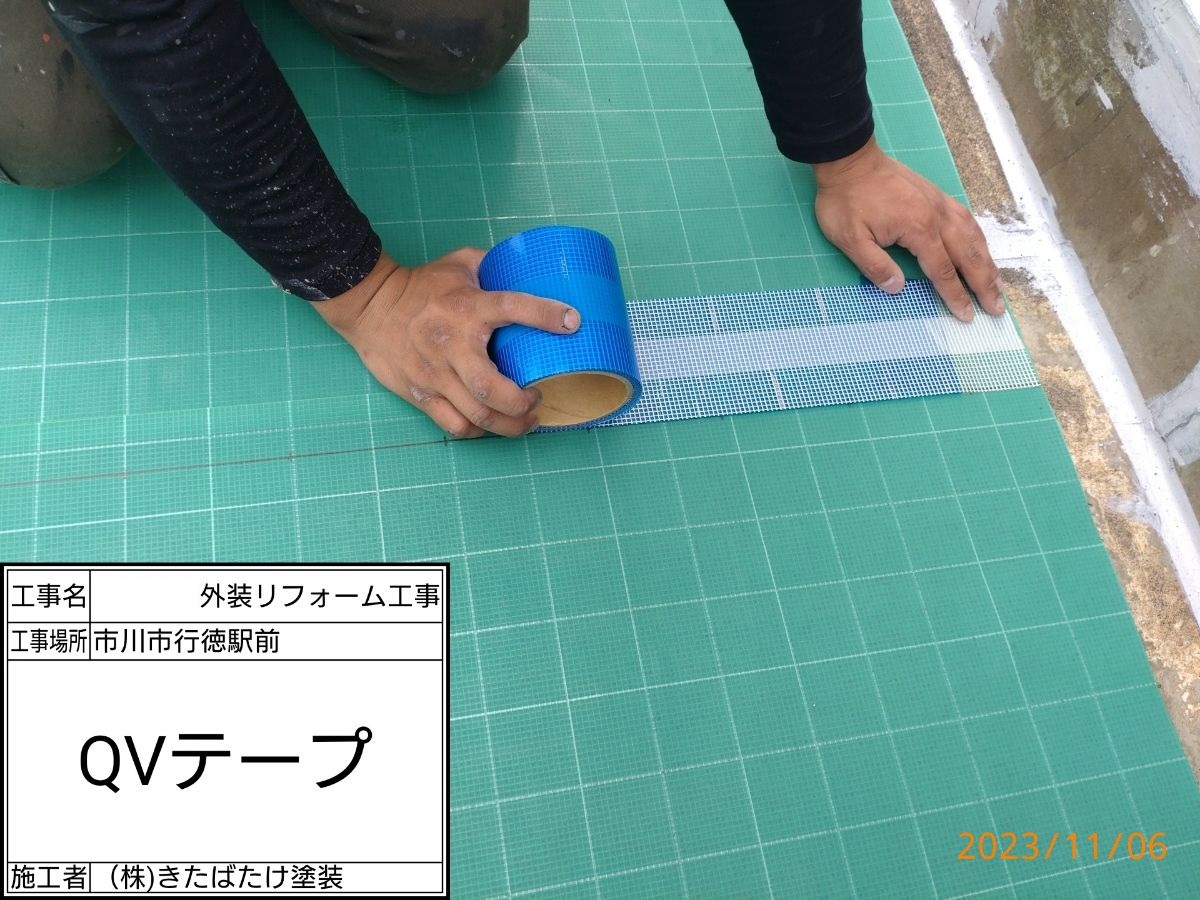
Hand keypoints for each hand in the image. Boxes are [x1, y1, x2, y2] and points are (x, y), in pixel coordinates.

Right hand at [313, 247, 579, 437]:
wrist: (370, 306)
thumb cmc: (421, 286)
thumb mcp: (459, 264)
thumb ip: (494, 266)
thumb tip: (530, 268)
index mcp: (467, 307)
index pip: (512, 308)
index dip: (545, 315)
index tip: (573, 322)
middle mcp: (452, 344)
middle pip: (493, 389)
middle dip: (524, 403)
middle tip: (539, 398)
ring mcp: (435, 374)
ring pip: (478, 416)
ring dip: (510, 426)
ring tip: (526, 421)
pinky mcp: (421, 394)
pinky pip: (455, 426)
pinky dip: (480, 432)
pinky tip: (493, 426)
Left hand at [813, 137, 1003, 320]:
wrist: (850, 160)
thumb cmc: (846, 200)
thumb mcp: (850, 239)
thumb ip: (875, 266)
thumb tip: (897, 288)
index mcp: (919, 229)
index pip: (943, 270)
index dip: (955, 295)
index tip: (967, 315)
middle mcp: (937, 216)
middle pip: (968, 255)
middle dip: (984, 284)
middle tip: (997, 307)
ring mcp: (939, 203)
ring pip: (972, 236)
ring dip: (987, 262)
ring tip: (997, 284)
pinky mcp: (935, 196)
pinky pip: (965, 219)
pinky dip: (978, 238)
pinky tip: (981, 247)